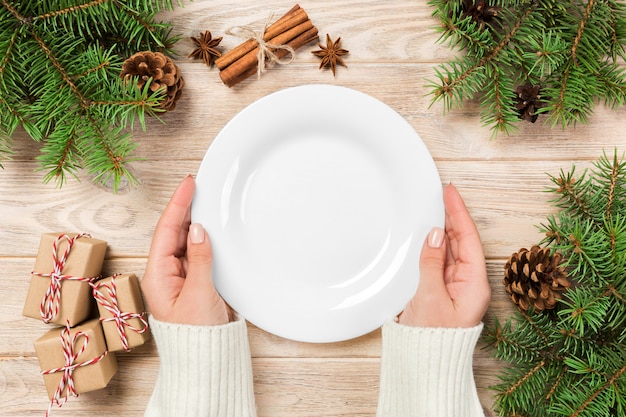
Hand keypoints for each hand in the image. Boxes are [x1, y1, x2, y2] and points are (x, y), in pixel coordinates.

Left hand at [141, 175, 230, 325]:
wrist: (207, 361)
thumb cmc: (198, 336)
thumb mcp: (199, 294)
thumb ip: (199, 259)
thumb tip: (197, 229)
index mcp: (158, 276)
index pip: (166, 231)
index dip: (177, 204)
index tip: (188, 183)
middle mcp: (166, 274)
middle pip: (173, 233)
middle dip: (184, 208)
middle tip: (197, 185)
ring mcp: (180, 279)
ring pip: (185, 242)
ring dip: (194, 221)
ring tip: (204, 200)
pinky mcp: (195, 283)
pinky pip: (197, 253)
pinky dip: (204, 238)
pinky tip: (211, 228)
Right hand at [399, 184, 490, 327]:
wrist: (423, 364)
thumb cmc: (430, 338)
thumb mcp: (429, 296)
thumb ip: (432, 262)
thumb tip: (435, 235)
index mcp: (474, 284)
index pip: (468, 239)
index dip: (459, 213)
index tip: (451, 192)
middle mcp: (468, 283)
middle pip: (462, 242)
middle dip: (453, 217)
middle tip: (443, 194)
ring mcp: (455, 287)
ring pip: (451, 250)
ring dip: (443, 229)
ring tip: (436, 207)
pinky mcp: (442, 291)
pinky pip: (440, 261)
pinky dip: (435, 245)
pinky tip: (429, 234)